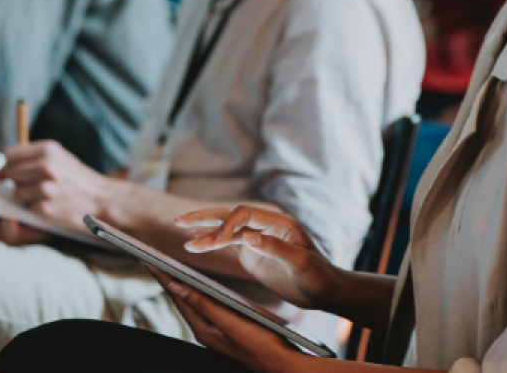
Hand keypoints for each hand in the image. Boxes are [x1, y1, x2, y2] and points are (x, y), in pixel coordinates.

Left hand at [0, 140, 119, 230]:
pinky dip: (37, 207)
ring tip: (47, 194)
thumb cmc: (78, 178)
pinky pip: (28, 206)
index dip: (9, 164)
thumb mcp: (60, 157)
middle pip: (10, 172)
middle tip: (33, 184)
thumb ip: (34, 155)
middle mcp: (45, 166)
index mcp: (48, 150)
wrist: (102, 199)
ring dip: (27, 195)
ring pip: (17, 191)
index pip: (10, 155)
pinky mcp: (45, 208)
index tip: (11, 171)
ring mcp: (45, 188)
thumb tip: (5, 160)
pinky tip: (51, 204)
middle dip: (17, 179)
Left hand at [145, 264, 303, 372]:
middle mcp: (205, 330)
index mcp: (203, 329)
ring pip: (192, 301)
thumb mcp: (231, 322)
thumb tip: (176, 287)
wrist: (282, 363)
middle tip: (152, 259)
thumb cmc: (261, 343)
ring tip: (167, 267)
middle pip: (181, 298)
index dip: (163, 277)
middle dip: (166, 278)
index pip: (178, 296)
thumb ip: (204, 305)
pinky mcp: (225, 328)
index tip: (147, 260)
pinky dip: (197, 291)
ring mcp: (215, 330)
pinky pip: (204, 305)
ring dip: (180, 284)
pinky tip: (197, 284)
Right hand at [176, 205, 343, 310]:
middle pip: (231, 215)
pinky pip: (228, 244)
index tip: (216, 242)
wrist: (326, 290)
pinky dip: (211, 243)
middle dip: (206, 217)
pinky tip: (195, 243)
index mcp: (279, 222)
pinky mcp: (252, 253)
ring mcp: (257, 239)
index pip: (246, 214)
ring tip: (181, 229)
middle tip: (181, 221)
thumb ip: (275, 248)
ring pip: (226, 228)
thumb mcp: (301, 263)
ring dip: (204, 229)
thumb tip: (248, 236)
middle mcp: (265, 226)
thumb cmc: (319, 275)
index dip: (228, 225)